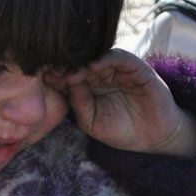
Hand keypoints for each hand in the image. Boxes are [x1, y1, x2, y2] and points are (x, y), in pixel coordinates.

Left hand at [45, 49, 195, 157]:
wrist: (153, 138)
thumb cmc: (121, 131)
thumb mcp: (92, 122)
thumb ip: (79, 104)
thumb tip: (66, 81)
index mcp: (88, 86)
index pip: (69, 75)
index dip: (56, 75)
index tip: (41, 76)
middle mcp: (101, 75)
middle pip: (80, 63)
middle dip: (66, 65)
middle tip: (51, 67)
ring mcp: (118, 70)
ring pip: (97, 57)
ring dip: (83, 61)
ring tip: (71, 70)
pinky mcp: (137, 68)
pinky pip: (120, 57)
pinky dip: (107, 58)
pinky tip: (94, 65)